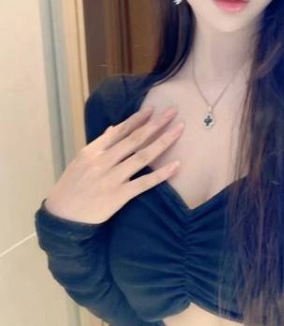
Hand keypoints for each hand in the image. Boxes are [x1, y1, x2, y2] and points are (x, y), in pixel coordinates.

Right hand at [43, 106, 184, 223]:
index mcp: (92, 151)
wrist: (63, 217)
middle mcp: (102, 161)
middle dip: (155, 123)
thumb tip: (113, 127)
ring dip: (163, 141)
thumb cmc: (71, 186)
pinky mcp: (119, 196)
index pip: (119, 131)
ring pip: (142, 156)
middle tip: (173, 111)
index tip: (153, 108)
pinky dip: (161, 173)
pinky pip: (144, 182)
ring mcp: (112, 178)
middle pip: (134, 139)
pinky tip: (176, 165)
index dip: (138, 119)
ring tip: (179, 129)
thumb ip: (99, 145)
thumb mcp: (80, 161)